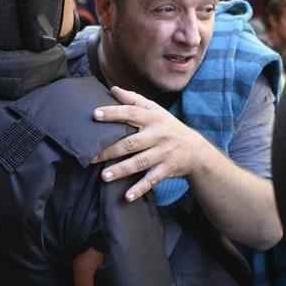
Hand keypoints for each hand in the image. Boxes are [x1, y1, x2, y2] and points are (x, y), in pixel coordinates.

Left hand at [91, 86, 209, 201]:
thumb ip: (134, 100)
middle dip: (110, 150)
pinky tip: (127, 196)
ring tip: (104, 176)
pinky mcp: (166, 169)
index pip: (131, 113)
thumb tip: (113, 89)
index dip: (113, 113)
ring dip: (121, 170)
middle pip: (131, 142)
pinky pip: (151, 180)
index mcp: (153, 118)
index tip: (95, 114)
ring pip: (139, 162)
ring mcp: (163, 153)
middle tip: (90, 155)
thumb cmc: (168, 127)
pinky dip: (139, 189)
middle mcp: (158, 135)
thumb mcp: (155, 110)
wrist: (195, 150)